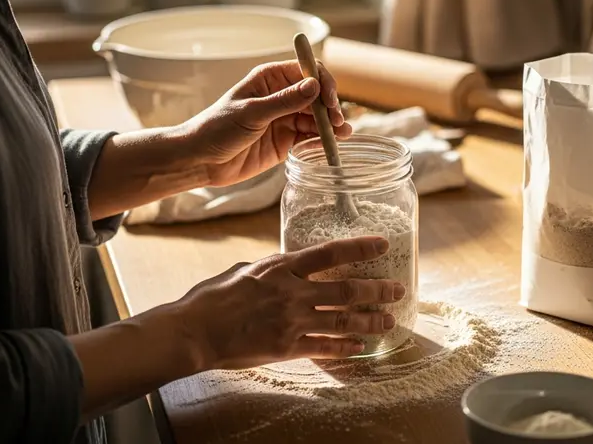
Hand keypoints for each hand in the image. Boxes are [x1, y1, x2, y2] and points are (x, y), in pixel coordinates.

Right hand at [176, 236, 405, 370]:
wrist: (194, 331)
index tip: (382, 244)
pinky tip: (361, 346)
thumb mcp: (245, 270)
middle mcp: (292, 292)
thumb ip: (272, 269)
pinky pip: (325, 347)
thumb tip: (288, 267)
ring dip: (370, 320)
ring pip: (343, 320)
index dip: (359, 248)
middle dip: (377, 289)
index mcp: (280, 267)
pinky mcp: (287, 347)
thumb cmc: (212, 298)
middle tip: (398, 289)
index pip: (329, 253)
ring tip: (389, 320)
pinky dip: (346, 347)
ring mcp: (291, 321)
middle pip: (346, 289)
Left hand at [180, 60, 351, 186]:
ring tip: (342, 134)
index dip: (323, 82)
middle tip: (337, 122)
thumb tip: (314, 86)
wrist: (200, 160)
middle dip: (330, 107)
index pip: (307, 71)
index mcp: (270, 79)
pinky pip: (309, 138)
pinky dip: (322, 140)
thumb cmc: (216, 128)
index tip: (329, 100)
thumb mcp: (251, 113)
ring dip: (330, 125)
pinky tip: (331, 144)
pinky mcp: (286, 141)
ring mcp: (285, 119)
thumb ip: (284, 101)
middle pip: (317, 95)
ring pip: (316, 118)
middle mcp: (281, 96)